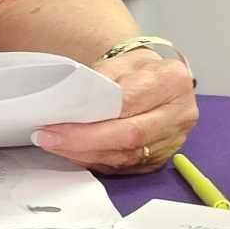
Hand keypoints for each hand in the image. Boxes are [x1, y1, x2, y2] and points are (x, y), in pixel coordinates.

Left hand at [33, 49, 198, 174]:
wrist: (157, 80)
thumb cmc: (135, 69)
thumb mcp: (119, 61)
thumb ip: (99, 81)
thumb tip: (70, 106)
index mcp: (173, 80)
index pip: (127, 104)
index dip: (91, 118)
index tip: (55, 123)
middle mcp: (181, 113)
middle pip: (129, 135)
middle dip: (84, 141)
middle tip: (49, 139)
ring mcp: (174, 140)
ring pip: (126, 156)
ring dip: (86, 153)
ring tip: (56, 145)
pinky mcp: (161, 159)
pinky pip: (125, 167)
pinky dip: (96, 161)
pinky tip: (75, 154)